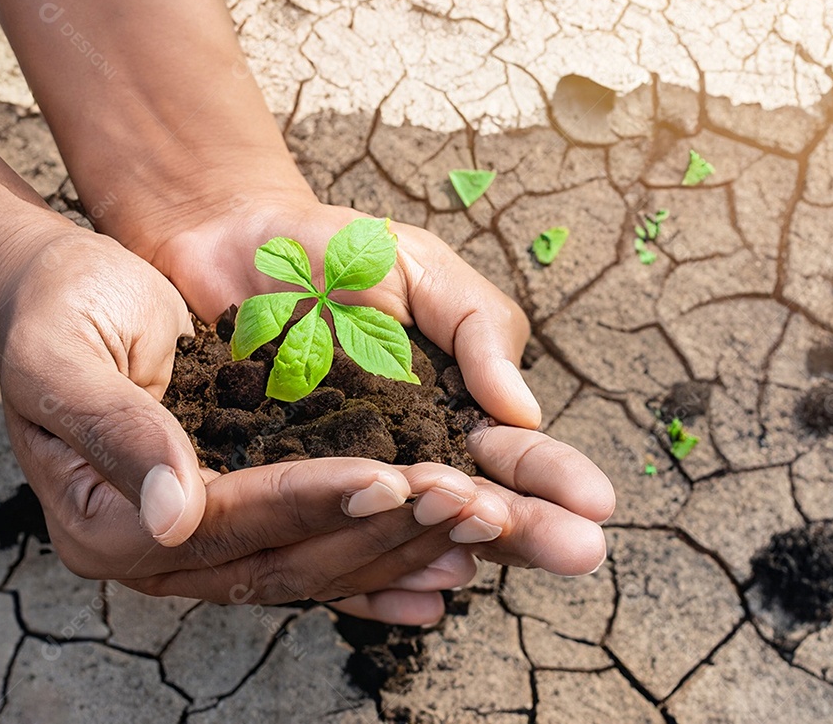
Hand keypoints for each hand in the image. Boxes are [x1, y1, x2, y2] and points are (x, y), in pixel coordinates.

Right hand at [0, 218, 511, 623]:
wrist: (72, 290)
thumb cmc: (61, 309)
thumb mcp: (64, 356)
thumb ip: (115, 431)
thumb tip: (176, 515)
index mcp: (104, 522)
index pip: (226, 521)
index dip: (309, 501)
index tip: (391, 477)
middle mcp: (158, 550)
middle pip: (284, 561)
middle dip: (380, 534)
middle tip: (467, 509)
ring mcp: (202, 542)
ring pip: (312, 565)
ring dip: (398, 548)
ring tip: (478, 531)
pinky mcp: (240, 515)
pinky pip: (316, 551)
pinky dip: (379, 561)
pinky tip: (441, 572)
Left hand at [127, 186, 615, 581]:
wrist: (235, 240)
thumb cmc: (341, 250)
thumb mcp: (426, 270)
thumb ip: (477, 330)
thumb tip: (522, 411)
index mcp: (454, 406)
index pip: (514, 452)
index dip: (554, 476)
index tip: (597, 502)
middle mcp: (407, 455)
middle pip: (472, 505)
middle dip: (526, 529)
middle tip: (580, 554)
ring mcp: (343, 475)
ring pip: (400, 529)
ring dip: (446, 548)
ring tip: (483, 565)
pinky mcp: (279, 483)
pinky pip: (319, 527)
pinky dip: (357, 563)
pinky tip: (400, 592)